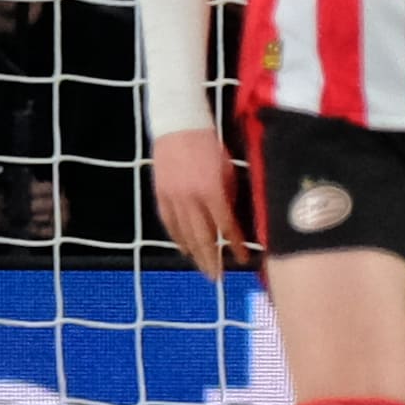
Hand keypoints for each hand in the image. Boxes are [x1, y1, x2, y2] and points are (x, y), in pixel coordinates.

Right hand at [152, 128, 246, 279]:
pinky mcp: (160, 195)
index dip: (236, 245)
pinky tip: (184, 249)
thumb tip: (233, 219)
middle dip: (212, 259)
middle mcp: (191, 198)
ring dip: (195, 254)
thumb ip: (230, 195)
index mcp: (212, 191)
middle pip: (203, 237)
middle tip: (219, 277)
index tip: (243, 260)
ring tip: (204, 269)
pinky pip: (169, 223)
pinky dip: (177, 238)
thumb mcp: (228, 169)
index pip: (226, 226)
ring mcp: (173, 198)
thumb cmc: (210, 145)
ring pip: (184, 234)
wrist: (179, 126)